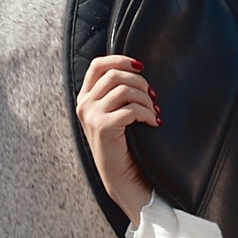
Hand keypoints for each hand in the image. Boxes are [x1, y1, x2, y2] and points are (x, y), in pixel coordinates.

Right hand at [76, 53, 157, 221]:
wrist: (122, 177)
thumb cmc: (124, 144)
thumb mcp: (115, 113)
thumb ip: (117, 92)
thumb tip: (137, 68)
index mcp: (85, 98)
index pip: (98, 64)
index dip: (120, 60)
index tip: (140, 67)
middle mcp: (84, 104)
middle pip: (115, 74)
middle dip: (139, 82)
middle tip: (153, 97)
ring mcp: (91, 116)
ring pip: (124, 89)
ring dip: (145, 99)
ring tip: (154, 112)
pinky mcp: (103, 127)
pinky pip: (131, 109)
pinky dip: (147, 113)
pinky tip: (153, 123)